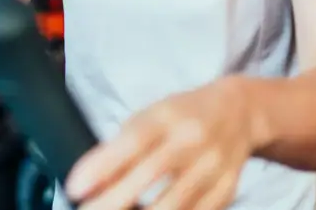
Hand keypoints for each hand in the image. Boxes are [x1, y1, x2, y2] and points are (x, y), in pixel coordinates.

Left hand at [66, 79, 259, 209]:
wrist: (239, 114)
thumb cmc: (183, 115)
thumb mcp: (150, 117)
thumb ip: (120, 146)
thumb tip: (88, 181)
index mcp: (167, 117)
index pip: (132, 142)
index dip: (101, 167)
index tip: (76, 187)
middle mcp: (192, 140)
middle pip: (150, 175)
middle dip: (113, 200)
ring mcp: (212, 168)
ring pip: (174, 204)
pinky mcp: (226, 192)